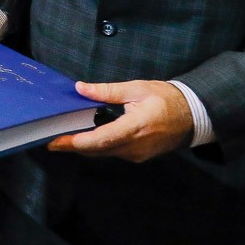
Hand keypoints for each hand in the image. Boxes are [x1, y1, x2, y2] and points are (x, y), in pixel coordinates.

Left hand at [47, 80, 194, 161]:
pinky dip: (97, 146)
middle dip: (73, 146)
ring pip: (104, 153)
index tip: (57, 141)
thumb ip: (107, 91)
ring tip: (62, 137)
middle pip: (97, 150)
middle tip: (50, 140)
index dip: (77, 142)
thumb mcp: (137, 88)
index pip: (101, 139)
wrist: (193, 116)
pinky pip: (112, 152)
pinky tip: (85, 137)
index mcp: (135, 127)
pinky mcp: (138, 156)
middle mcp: (135, 146)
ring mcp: (137, 154)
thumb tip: (80, 88)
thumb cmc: (166, 99)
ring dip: (84, 146)